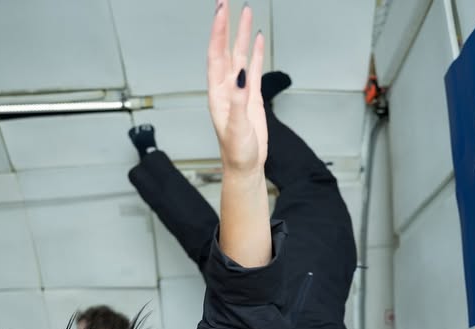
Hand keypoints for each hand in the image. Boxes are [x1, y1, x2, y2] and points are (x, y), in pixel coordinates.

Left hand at [207, 2, 266, 174]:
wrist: (245, 165)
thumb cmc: (236, 151)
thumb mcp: (236, 126)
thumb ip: (239, 100)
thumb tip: (241, 75)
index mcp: (217, 93)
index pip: (216, 55)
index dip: (218, 33)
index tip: (221, 12)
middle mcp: (226, 87)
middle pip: (225, 49)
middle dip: (226, 25)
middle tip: (227, 2)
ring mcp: (239, 90)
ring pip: (241, 55)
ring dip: (243, 34)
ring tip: (248, 11)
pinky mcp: (251, 96)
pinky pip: (254, 68)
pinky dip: (256, 52)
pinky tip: (258, 38)